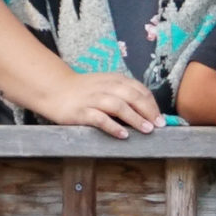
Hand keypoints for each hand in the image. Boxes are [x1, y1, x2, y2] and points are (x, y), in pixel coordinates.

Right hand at [31, 71, 162, 138]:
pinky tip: (123, 135)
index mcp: (115, 80)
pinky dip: (113, 127)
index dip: (152, 104)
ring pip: (118, 106)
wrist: (55, 89)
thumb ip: (125, 93)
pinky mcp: (81, 112)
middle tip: (159, 125)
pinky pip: (100, 119)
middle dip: (149, 111)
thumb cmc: (86, 91)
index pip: (139, 90)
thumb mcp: (107, 86)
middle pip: (133, 96)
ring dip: (135, 118)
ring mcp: (93, 99)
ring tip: (147, 130)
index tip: (161, 118)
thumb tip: (148, 111)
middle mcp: (106, 87)